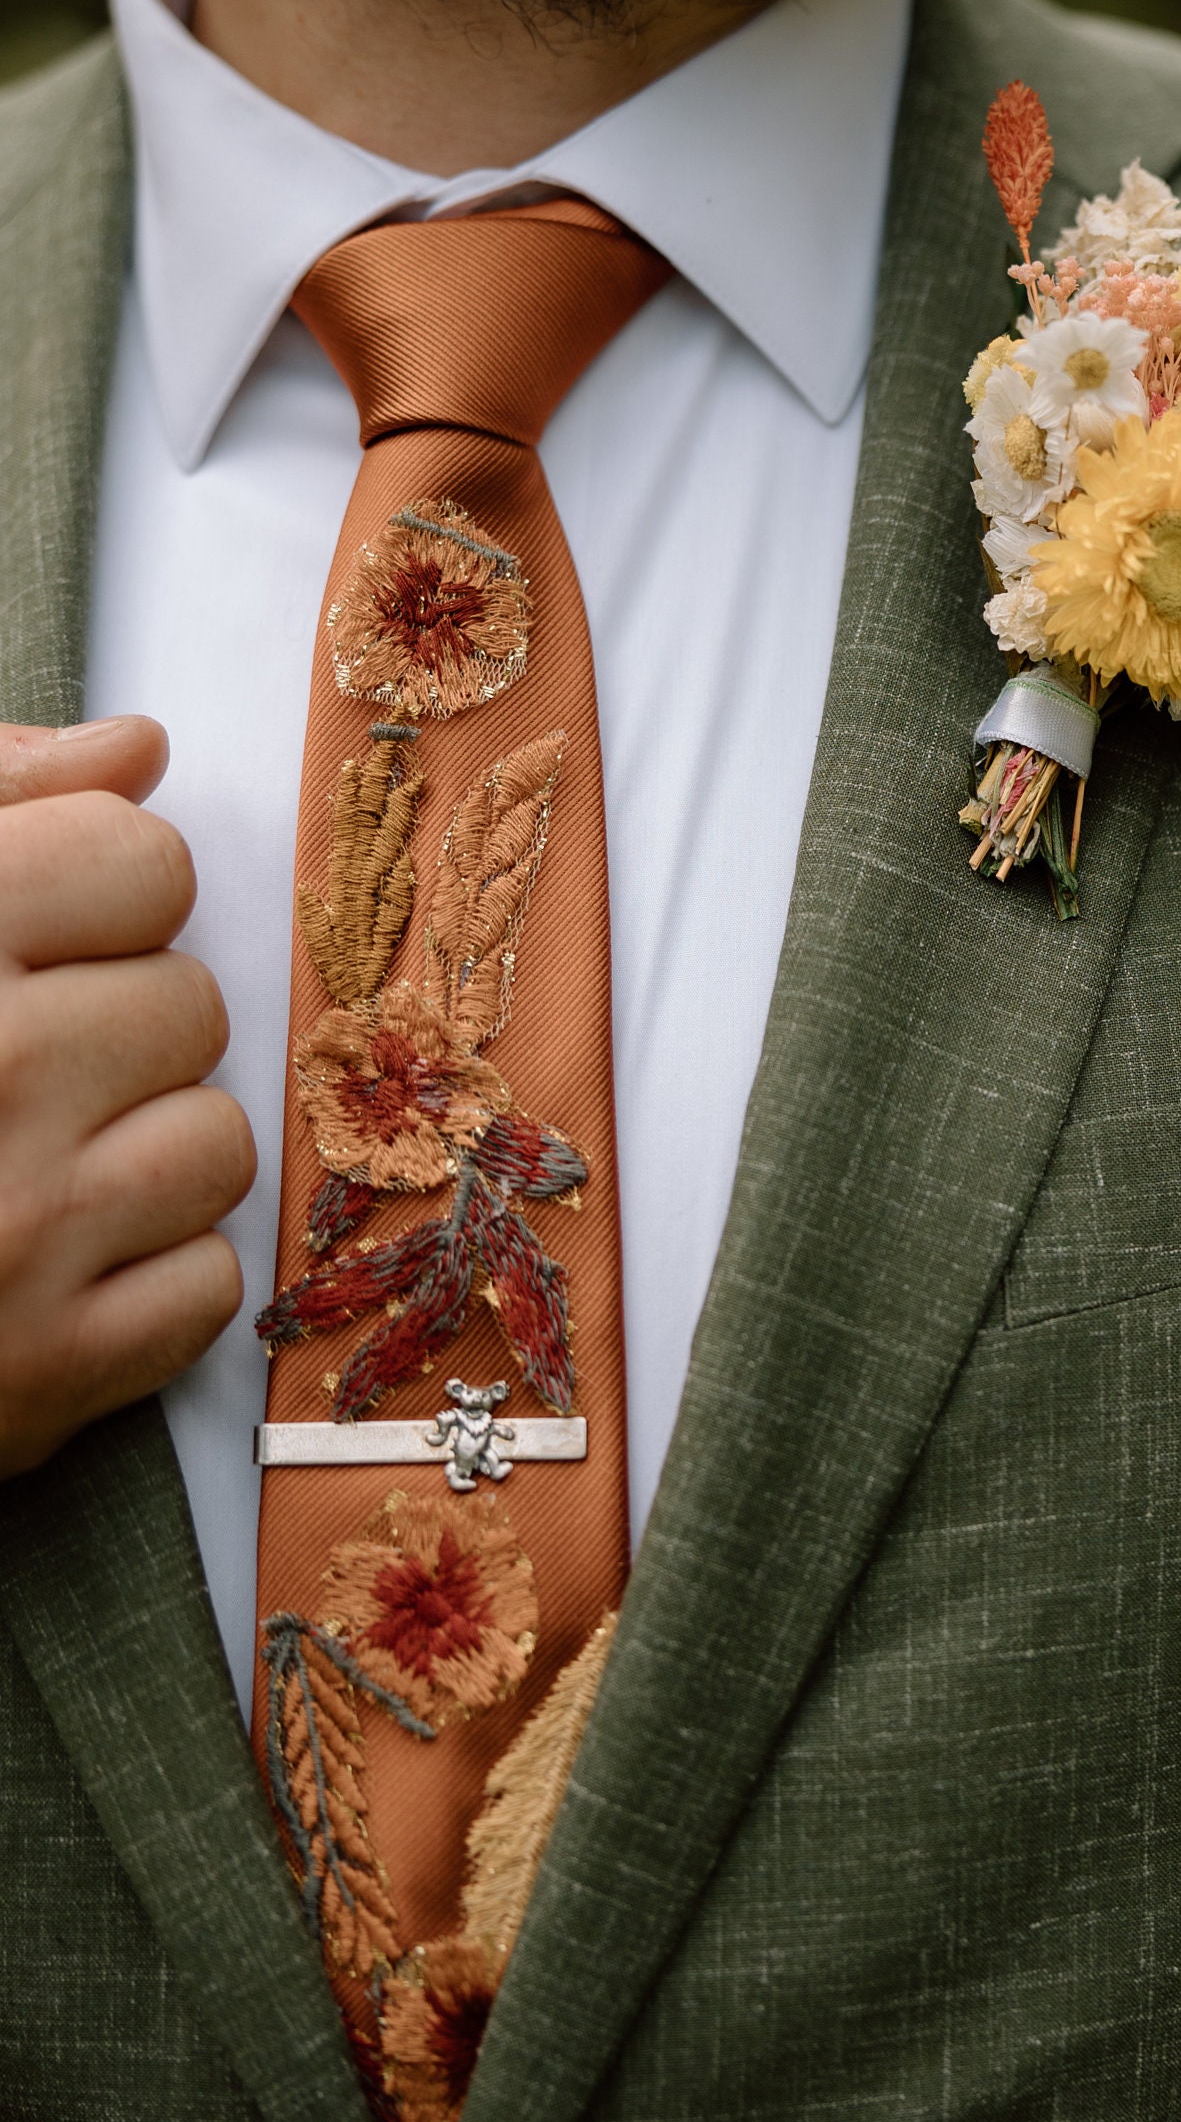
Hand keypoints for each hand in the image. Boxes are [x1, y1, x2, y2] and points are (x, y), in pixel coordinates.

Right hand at [0, 719, 252, 1479]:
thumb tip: (136, 748)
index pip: (146, 863)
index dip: (104, 900)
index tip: (36, 945)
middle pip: (191, 1003)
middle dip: (121, 1036)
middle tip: (12, 1081)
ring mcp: (16, 1235)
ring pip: (219, 1139)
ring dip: (144, 1159)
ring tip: (29, 1173)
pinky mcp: (44, 1372)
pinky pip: (209, 1284)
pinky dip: (144, 1287)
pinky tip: (46, 1272)